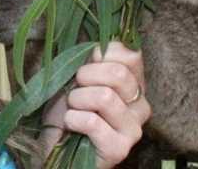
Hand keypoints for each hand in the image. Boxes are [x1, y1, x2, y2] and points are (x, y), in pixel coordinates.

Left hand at [40, 42, 150, 168]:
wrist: (55, 142)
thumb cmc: (69, 105)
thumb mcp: (81, 74)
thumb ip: (95, 58)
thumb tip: (100, 47)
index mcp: (135, 83)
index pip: (132, 55)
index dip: (102, 54)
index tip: (87, 63)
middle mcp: (141, 106)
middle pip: (119, 74)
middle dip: (87, 75)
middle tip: (76, 86)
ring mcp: (133, 129)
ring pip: (105, 97)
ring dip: (77, 99)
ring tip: (73, 107)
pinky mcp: (119, 149)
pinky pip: (92, 122)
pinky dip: (73, 118)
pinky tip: (71, 124)